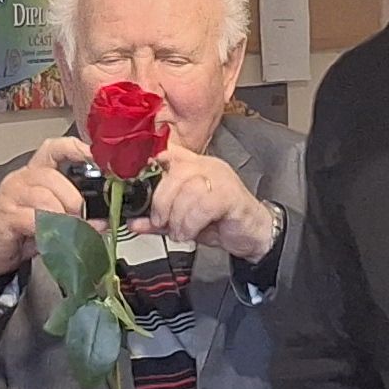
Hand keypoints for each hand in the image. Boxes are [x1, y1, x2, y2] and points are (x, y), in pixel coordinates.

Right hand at [0, 136, 92, 276]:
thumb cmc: (20, 230)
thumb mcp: (52, 220)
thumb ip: (77, 217)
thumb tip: (103, 221)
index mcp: (36, 173)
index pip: (54, 148)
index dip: (76, 149)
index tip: (96, 158)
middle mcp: (22, 178)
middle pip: (54, 177)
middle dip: (73, 200)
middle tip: (78, 220)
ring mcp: (11, 195)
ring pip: (45, 197)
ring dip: (62, 217)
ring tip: (65, 232)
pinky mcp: (5, 215)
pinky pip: (33, 218)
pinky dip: (48, 230)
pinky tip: (50, 238)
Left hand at [139, 133, 281, 262]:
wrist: (254, 235)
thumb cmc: (221, 223)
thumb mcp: (183, 221)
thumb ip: (160, 220)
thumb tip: (134, 222)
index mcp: (195, 166)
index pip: (170, 153)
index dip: (152, 166)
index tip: (139, 187)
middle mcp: (207, 166)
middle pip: (174, 171)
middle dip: (162, 201)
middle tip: (161, 222)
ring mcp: (221, 178)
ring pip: (188, 189)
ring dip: (178, 217)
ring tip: (180, 232)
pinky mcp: (231, 195)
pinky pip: (204, 204)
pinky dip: (191, 222)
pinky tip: (191, 232)